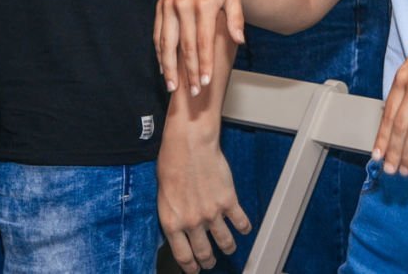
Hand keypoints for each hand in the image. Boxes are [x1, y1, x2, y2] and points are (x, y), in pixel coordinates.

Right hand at [155, 0, 245, 97]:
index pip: (203, 42)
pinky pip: (158, 32)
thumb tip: (240, 41)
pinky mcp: (161, 3)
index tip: (205, 83)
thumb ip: (235, 17)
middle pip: (185, 46)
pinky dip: (159, 51)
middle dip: (188, 71)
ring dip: (169, 66)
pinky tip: (163, 65)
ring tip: (172, 86)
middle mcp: (183, 5)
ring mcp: (169, 4)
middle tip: (192, 92)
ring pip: (166, 42)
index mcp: (204, 3)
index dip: (204, 65)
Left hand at [159, 129, 249, 270]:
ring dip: (227, 248)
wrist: (190, 145)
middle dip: (208, 261)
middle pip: (204, 252)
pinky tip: (244, 229)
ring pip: (224, 241)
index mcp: (172, 223)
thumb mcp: (163, 196)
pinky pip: (240, 221)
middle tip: (210, 262)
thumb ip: (172, 215)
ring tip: (228, 249)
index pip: (183, 255)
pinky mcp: (228, 201)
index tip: (194, 270)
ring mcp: (212, 213)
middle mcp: (193, 222)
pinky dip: (244, 228)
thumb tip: (178, 227)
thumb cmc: (171, 163)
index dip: (190, 267)